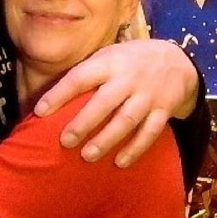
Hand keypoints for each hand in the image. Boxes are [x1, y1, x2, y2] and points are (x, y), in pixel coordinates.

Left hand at [35, 39, 198, 166]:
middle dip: (84, 123)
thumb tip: (53, 97)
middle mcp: (129, 78)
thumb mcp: (109, 55)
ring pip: (126, 120)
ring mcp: (148, 95)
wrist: (177, 59)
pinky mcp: (164, 109)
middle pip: (104, 102)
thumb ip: (87, 72)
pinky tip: (120, 162)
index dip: (59, 94)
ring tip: (87, 155)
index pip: (80, 77)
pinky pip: (150, 132)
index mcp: (110, 62)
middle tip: (65, 142)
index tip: (39, 111)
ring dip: (107, 140)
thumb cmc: (130, 60)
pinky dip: (135, 149)